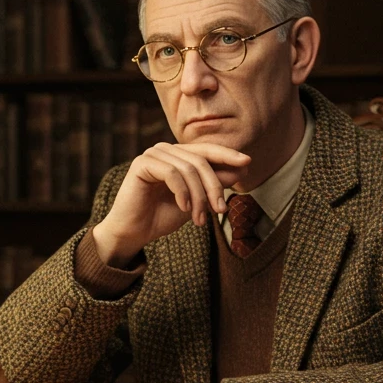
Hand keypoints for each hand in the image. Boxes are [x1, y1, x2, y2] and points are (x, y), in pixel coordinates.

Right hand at [92, 143, 249, 266]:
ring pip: (189, 169)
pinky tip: (184, 209)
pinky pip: (172, 173)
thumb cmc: (162, 216)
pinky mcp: (142, 164)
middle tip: (221, 210)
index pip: (207, 150)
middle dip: (214, 186)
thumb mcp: (196, 200)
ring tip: (200, 220)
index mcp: (178, 156)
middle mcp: (166, 150)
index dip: (227, 154)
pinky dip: (183, 193)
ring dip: (199, 197)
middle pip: (201, 160)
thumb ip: (214, 184)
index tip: (248, 163)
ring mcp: (153, 154)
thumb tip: (242, 169)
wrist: (134, 232)